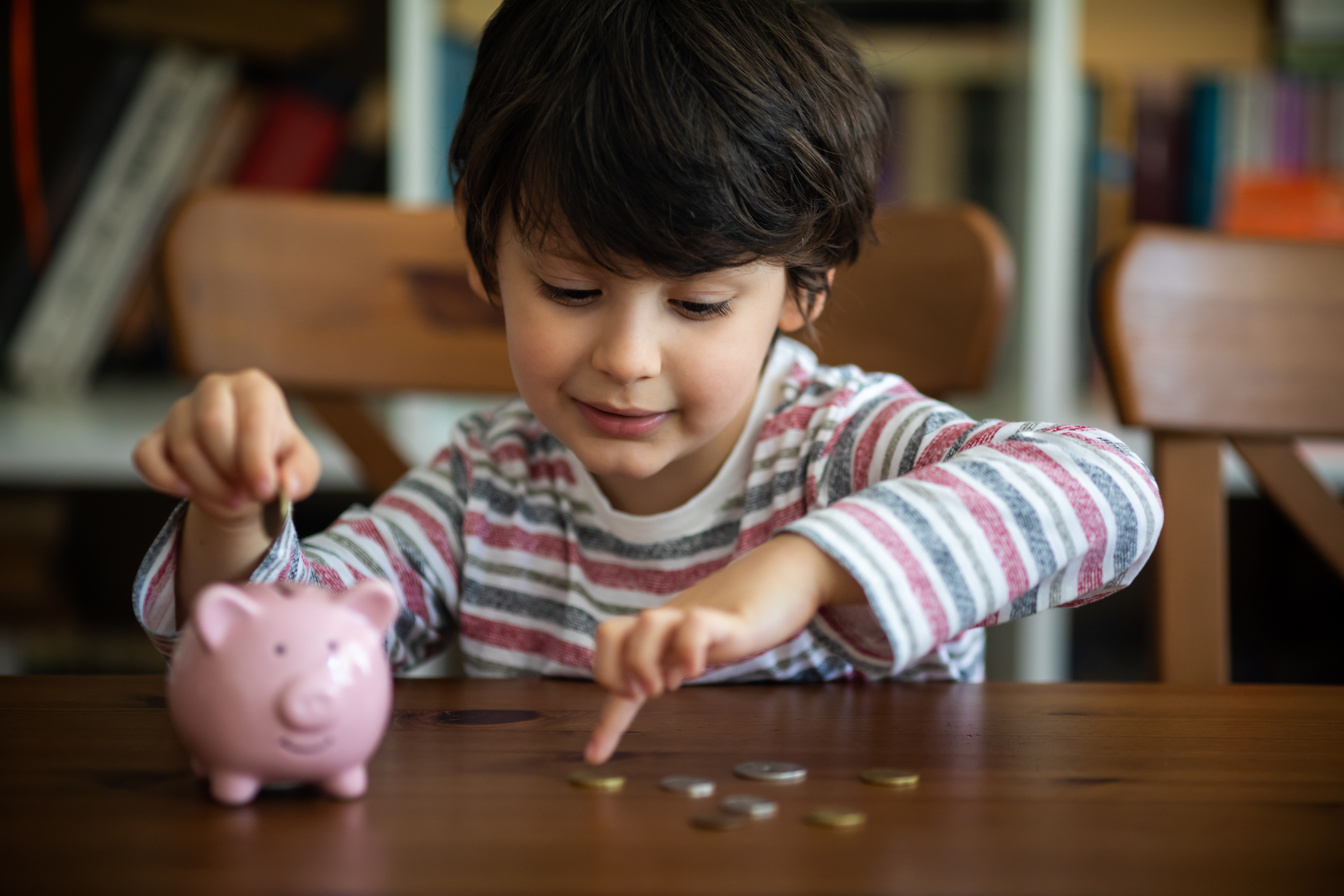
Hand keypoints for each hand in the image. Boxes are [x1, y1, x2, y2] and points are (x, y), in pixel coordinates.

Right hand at [133, 369, 319, 524]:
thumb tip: (287, 485)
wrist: (243, 475)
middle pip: (212, 426)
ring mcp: (180, 410)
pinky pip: (146, 457)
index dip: (256, 458)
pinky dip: (164, 480)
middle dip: (230, 471)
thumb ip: (302, 474)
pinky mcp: (154, 435)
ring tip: (231, 499)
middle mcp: (215, 389)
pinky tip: (188, 491)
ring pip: (182, 446)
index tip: (264, 490)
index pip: (251, 417)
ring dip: (207, 484)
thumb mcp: (302, 467)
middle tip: (247, 496)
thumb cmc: (275, 462)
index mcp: (255, 387)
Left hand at [584, 534, 864, 763]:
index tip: (595, 758)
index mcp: (660, 635)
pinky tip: (697, 670)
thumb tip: (651, 684)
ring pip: (647, 623)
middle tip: (643, 695)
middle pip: (610, 632)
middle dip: (612, 671)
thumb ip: (675, 660)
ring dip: (644, 662)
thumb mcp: (699, 644)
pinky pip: (696, 625)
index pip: (615, 666)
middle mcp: (670, 624)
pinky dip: (689, 649)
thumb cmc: (741, 616)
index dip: (606, 720)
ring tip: (669, 686)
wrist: (787, 575)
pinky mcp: (728, 618)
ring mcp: (696, 617)